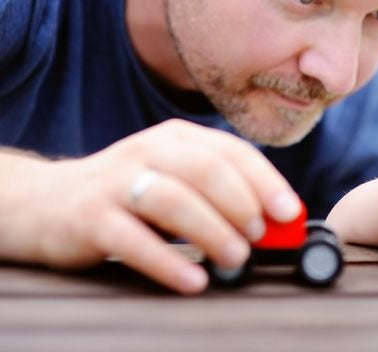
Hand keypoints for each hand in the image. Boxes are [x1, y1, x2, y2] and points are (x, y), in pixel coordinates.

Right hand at [14, 119, 298, 293]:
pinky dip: (168, 262)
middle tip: (260, 236)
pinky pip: (133, 240)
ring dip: (212, 231)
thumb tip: (278, 223)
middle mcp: (148, 151)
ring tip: (236, 258)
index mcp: (177, 138)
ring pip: (173, 200)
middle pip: (206, 170)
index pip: (232, 151)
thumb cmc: (129, 193)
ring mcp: (116, 182)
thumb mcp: (174, 179)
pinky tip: (194, 281)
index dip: (266, 181)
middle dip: (241, 204)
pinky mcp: (90, 218)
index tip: (289, 212)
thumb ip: (221, 193)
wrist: (46, 202)